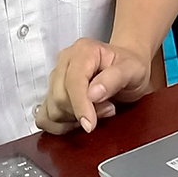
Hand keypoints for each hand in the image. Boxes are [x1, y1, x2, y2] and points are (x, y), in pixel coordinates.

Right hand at [35, 38, 154, 134]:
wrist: (126, 68)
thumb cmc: (130, 66)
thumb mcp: (133, 70)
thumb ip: (114, 79)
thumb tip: (93, 94)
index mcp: (83, 50)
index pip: (73, 81)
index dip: (80, 105)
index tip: (90, 124)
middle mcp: (65, 61)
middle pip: (60, 97)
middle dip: (82, 112)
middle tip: (107, 109)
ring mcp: (56, 77)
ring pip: (52, 109)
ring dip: (73, 119)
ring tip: (97, 111)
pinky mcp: (52, 93)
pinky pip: (44, 117)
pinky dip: (59, 126)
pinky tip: (77, 121)